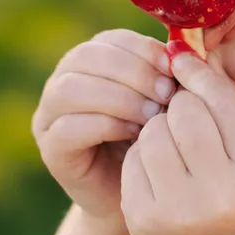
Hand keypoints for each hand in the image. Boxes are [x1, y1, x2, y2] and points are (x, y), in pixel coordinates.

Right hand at [32, 29, 177, 229]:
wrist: (145, 194)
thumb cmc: (158, 139)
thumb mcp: (167, 100)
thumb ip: (171, 74)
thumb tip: (184, 51)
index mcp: (93, 60)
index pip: (111, 39)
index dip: (143, 50)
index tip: (174, 69)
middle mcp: (63, 81)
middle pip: (87, 57)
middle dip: (133, 72)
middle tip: (165, 94)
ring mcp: (50, 115)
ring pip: (72, 89)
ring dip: (119, 98)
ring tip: (152, 115)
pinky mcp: (51, 149)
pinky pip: (68, 127)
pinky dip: (105, 125)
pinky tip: (134, 135)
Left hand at [120, 50, 234, 234]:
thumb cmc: (234, 198)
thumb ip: (228, 108)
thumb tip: (186, 50)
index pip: (224, 103)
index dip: (199, 74)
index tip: (181, 60)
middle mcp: (224, 195)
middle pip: (186, 113)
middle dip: (178, 105)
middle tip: (180, 114)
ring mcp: (181, 210)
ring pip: (154, 132)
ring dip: (157, 128)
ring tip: (169, 144)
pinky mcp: (144, 218)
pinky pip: (133, 159)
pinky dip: (140, 154)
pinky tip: (154, 169)